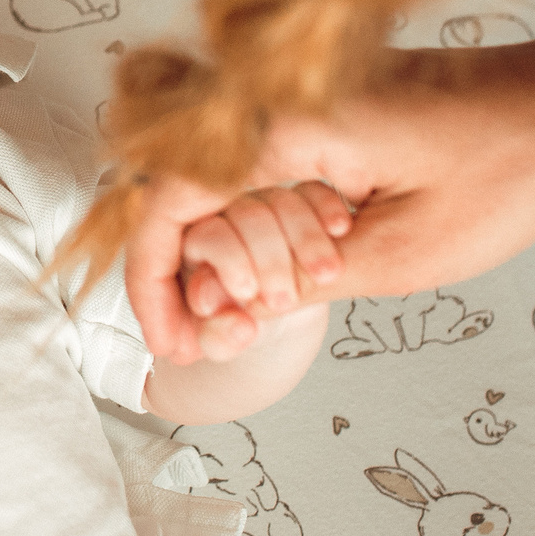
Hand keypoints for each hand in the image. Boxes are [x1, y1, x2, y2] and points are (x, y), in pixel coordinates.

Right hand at [127, 30, 534, 363]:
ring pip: (222, 188)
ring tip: (295, 297)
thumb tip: (229, 312)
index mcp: (285, 122)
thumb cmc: (508, 160)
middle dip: (208, 276)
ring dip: (243, 254)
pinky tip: (314, 261)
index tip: (176, 340)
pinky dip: (271, 224)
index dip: (155, 278)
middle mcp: (274, 99)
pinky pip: (262, 169)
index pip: (171, 198)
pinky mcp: (316, 111)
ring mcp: (293, 100)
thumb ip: (302, 283)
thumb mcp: (405, 252)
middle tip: (246, 332)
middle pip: (187, 198)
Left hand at [176, 182, 351, 360]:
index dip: (229, 261)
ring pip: (284, 202)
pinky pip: (314, 192)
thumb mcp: (219, 343)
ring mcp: (264, 206)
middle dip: (270, 257)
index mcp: (194, 242)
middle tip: (285, 299)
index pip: (208, 235)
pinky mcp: (299, 205)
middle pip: (247, 215)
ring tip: (324, 277)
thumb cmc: (230, 329)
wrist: (265, 326)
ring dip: (307, 238)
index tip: (247, 294)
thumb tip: (240, 324)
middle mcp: (226, 216)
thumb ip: (219, 338)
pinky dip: (327, 208)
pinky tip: (340, 229)